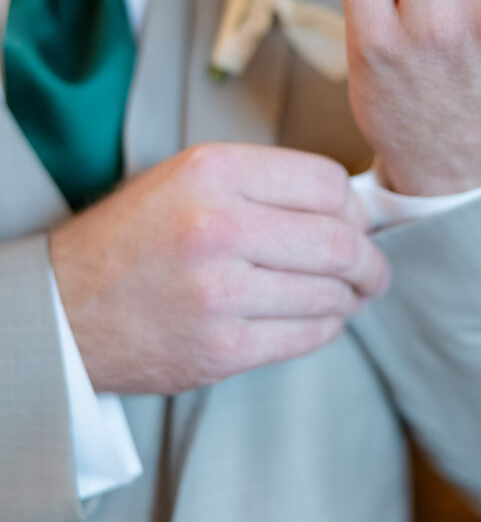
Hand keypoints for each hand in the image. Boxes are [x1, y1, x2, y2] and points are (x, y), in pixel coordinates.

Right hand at [49, 144, 390, 393]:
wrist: (66, 309)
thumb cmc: (137, 239)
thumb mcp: (187, 179)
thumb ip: (265, 185)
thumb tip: (351, 209)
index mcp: (213, 172)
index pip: (327, 184)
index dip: (355, 208)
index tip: (358, 224)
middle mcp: (217, 227)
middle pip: (340, 242)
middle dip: (370, 261)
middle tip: (373, 271)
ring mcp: (218, 293)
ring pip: (330, 294)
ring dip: (350, 297)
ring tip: (345, 295)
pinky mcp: (220, 349)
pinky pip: (307, 336)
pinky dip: (327, 327)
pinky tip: (318, 318)